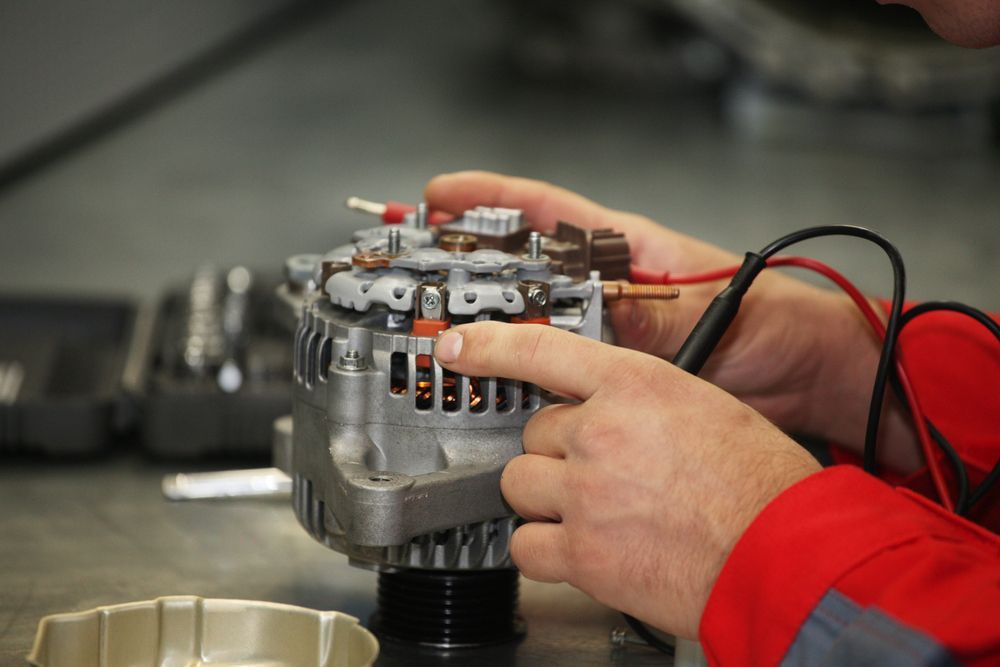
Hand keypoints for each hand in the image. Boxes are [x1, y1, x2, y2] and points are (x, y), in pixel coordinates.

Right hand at [426, 171, 918, 471]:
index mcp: (623, 249)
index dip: (489, 201)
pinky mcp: (612, 376)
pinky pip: (557, 373)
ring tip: (450, 339)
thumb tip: (587, 315)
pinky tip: (500, 387)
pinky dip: (528, 378)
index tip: (441, 197)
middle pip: (525, 270)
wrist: (799, 379)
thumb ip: (641, 312)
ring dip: (497, 332)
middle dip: (474, 273)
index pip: (545, 212)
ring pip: (536, 324)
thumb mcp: (698, 309)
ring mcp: (607, 330)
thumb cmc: (768, 321)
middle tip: (425, 284)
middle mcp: (607, 287)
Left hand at [433, 322, 820, 638]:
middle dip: (559, 453)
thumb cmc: (760, 483)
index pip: (541, 350)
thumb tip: (596, 404)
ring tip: (599, 512)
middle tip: (602, 472)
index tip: (456, 346)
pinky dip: (545, 549)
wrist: (784, 552)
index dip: (489, 345)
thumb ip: (637, 400)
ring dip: (548, 498)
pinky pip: (525, 546)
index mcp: (635, 385)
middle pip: (533, 433)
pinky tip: (583, 548)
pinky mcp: (582, 555)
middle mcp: (601, 434)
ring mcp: (585, 495)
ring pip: (521, 485)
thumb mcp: (702, 405)